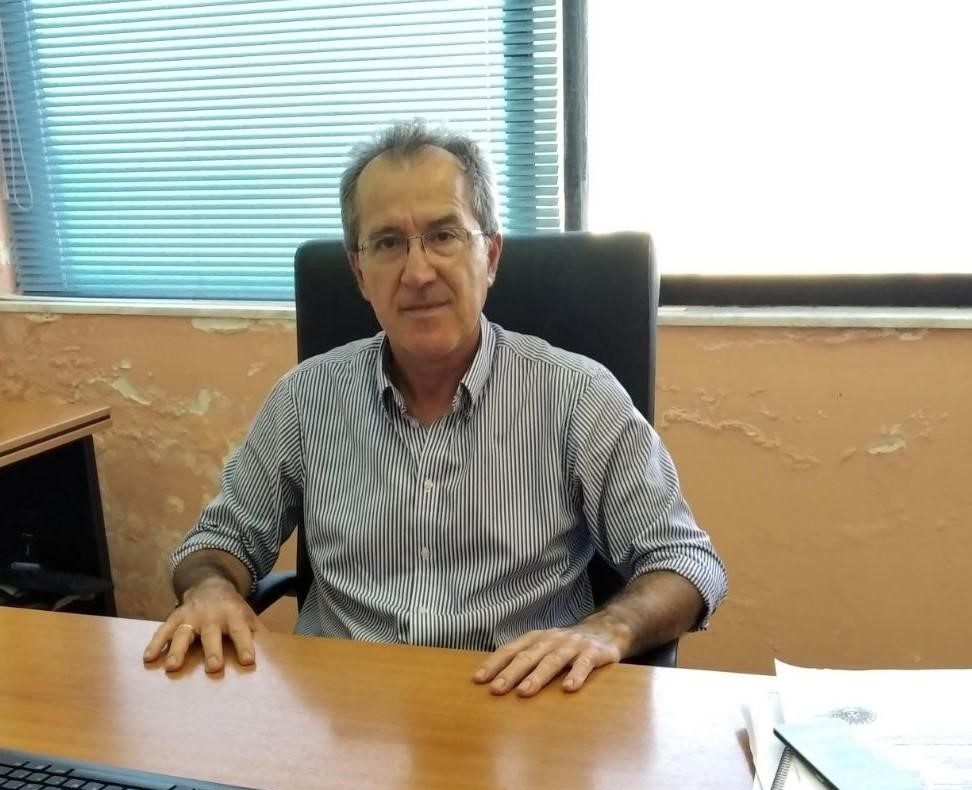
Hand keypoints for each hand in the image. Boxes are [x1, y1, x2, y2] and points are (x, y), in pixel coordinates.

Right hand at [143, 576, 266, 672]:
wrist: (211, 584)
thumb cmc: (233, 609)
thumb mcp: (249, 616)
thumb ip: (258, 633)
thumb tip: (276, 654)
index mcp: (234, 616)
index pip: (241, 631)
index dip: (245, 645)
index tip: (248, 661)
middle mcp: (212, 616)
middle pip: (212, 634)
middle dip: (212, 650)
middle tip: (213, 667)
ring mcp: (191, 616)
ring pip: (184, 633)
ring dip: (177, 650)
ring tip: (172, 667)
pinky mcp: (175, 617)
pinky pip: (164, 630)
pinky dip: (155, 643)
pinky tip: (148, 658)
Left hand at [472, 624, 622, 696]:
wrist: (606, 630)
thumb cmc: (566, 644)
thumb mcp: (544, 646)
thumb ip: (525, 657)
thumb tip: (494, 677)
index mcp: (536, 638)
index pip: (511, 650)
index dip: (494, 664)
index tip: (478, 679)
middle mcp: (552, 639)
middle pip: (528, 656)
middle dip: (510, 673)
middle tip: (496, 689)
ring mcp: (573, 645)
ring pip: (552, 660)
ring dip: (537, 676)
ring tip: (524, 691)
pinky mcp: (594, 653)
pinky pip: (584, 664)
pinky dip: (576, 675)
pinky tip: (568, 688)